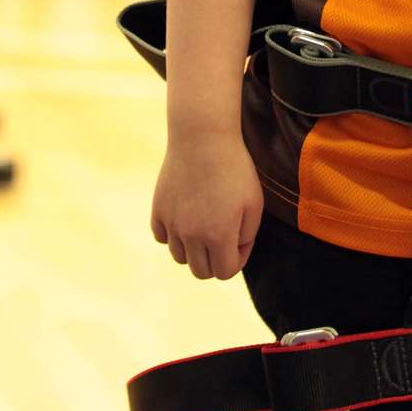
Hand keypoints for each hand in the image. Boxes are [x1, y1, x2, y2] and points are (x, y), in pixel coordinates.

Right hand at [151, 132, 262, 279]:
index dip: (237, 259)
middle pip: (200, 271)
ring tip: (205, 225)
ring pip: (180, 257)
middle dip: (215, 259)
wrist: (202, 138)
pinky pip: (162, 237)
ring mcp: (171, 224)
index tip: (241, 238)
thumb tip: (233, 251)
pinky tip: (186, 216)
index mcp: (218, 236)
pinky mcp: (157, 210)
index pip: (225, 272)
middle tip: (224, 235)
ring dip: (194, 249)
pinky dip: (173, 234)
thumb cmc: (235, 169)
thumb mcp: (254, 203)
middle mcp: (191, 235)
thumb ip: (246, 235)